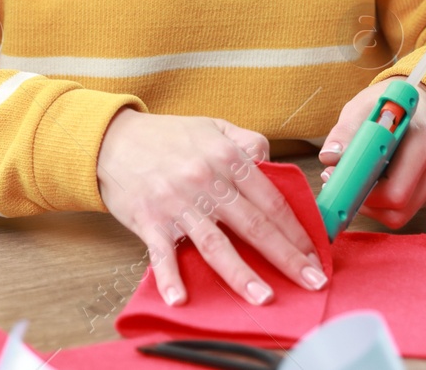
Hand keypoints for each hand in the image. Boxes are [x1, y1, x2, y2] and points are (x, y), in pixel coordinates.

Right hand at [97, 110, 326, 306]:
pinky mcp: (149, 221)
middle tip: (311, 281)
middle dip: (286, 257)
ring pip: (216, 244)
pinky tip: (182, 299)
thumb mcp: (212, 126)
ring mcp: (177, 203)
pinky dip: (171, 277)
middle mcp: (206, 180)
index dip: (296, 229)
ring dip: (241, 274)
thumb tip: (273, 163)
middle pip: (254, 225)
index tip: (314, 253)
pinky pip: (163, 254)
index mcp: (226, 157)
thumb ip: (247, 142)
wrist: (112, 139)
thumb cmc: (166, 136)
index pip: (271, 200)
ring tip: (263, 297)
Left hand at [318, 81, 425, 228]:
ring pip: (399, 214)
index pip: (394, 189)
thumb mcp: (364, 108)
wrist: (420, 107)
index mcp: (424, 140)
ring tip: (359, 178)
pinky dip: (385, 204)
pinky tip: (379, 180)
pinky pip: (406, 212)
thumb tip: (330, 157)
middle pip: (397, 207)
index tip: (334, 177)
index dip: (361, 190)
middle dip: (363, 199)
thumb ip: (346, 131)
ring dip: (372, 203)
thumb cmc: (390, 108)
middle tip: (341, 180)